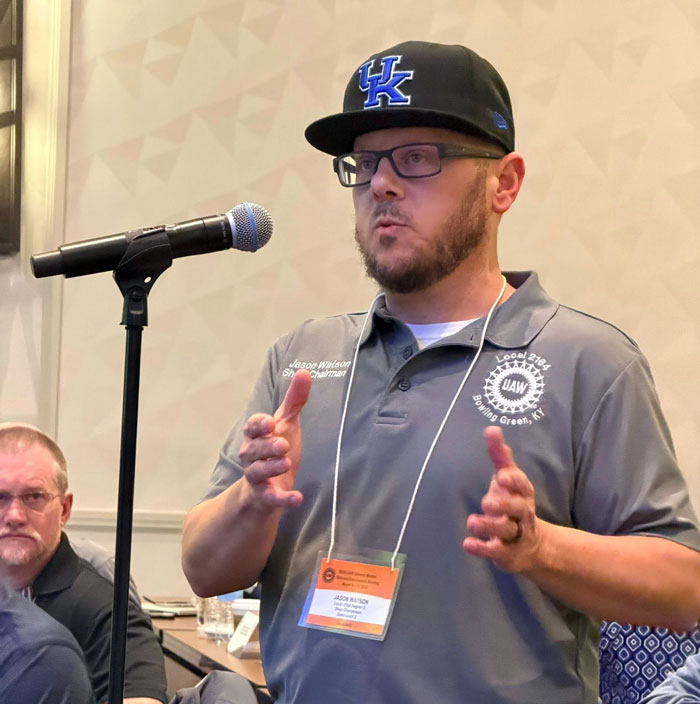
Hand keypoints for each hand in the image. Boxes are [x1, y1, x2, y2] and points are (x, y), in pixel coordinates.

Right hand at [238, 370, 310, 510]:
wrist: (268, 488)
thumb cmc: (276, 450)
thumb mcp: (287, 424)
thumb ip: (294, 400)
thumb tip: (305, 371)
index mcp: (256, 436)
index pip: (251, 427)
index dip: (258, 424)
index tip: (269, 422)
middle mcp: (251, 456)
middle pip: (254, 450)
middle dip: (267, 446)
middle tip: (282, 444)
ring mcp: (256, 477)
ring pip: (258, 472)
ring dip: (270, 468)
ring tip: (285, 463)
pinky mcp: (264, 497)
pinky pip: (271, 499)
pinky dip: (282, 499)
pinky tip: (297, 498)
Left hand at [463, 426, 541, 571]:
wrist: (532, 545)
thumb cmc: (513, 502)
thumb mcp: (508, 479)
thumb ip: (500, 456)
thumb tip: (492, 429)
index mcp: (523, 494)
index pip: (522, 485)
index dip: (513, 481)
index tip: (500, 475)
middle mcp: (522, 515)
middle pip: (519, 510)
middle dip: (504, 505)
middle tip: (486, 502)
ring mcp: (516, 536)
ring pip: (506, 532)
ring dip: (489, 526)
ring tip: (471, 521)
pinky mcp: (506, 554)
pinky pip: (495, 552)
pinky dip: (482, 549)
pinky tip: (468, 544)